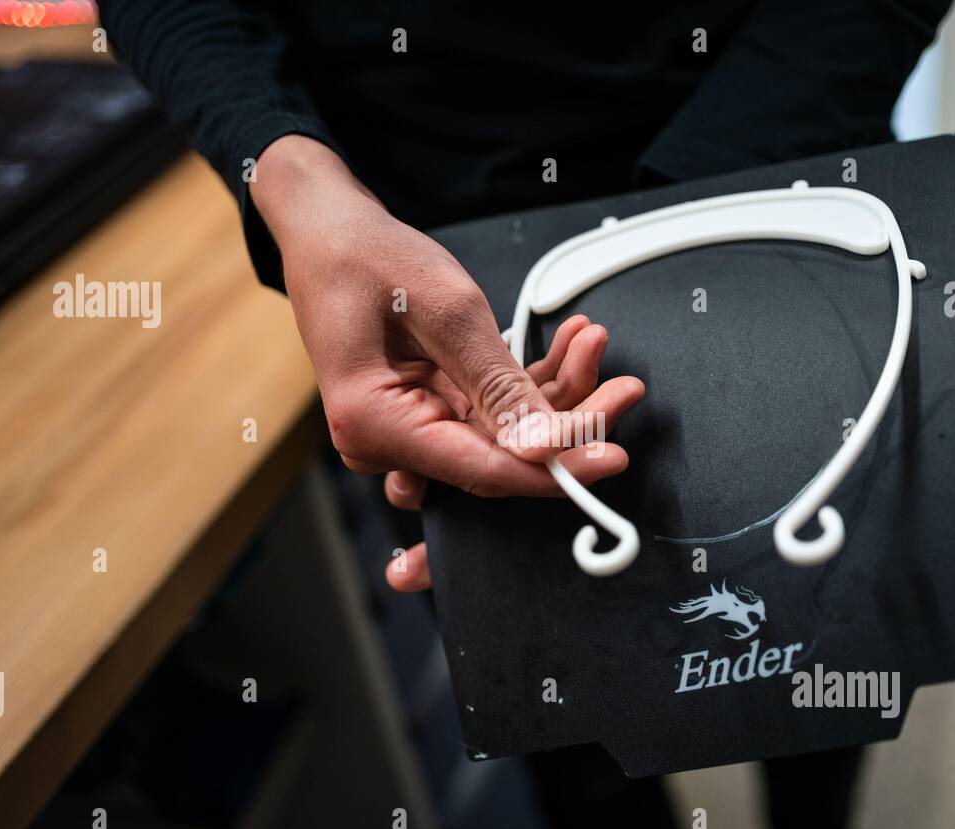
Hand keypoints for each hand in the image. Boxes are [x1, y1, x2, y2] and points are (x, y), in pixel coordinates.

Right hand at [251, 136, 644, 590]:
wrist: (329, 232)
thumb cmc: (367, 258)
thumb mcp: (446, 310)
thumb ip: (498, 384)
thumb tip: (545, 444)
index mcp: (374, 424)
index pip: (482, 470)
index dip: (554, 469)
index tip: (612, 459)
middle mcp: (385, 441)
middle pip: (499, 457)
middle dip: (569, 421)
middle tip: (625, 387)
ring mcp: (406, 428)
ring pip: (503, 435)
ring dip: (555, 394)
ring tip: (593, 341)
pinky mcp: (426, 410)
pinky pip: (489, 412)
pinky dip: (529, 383)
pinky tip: (568, 345)